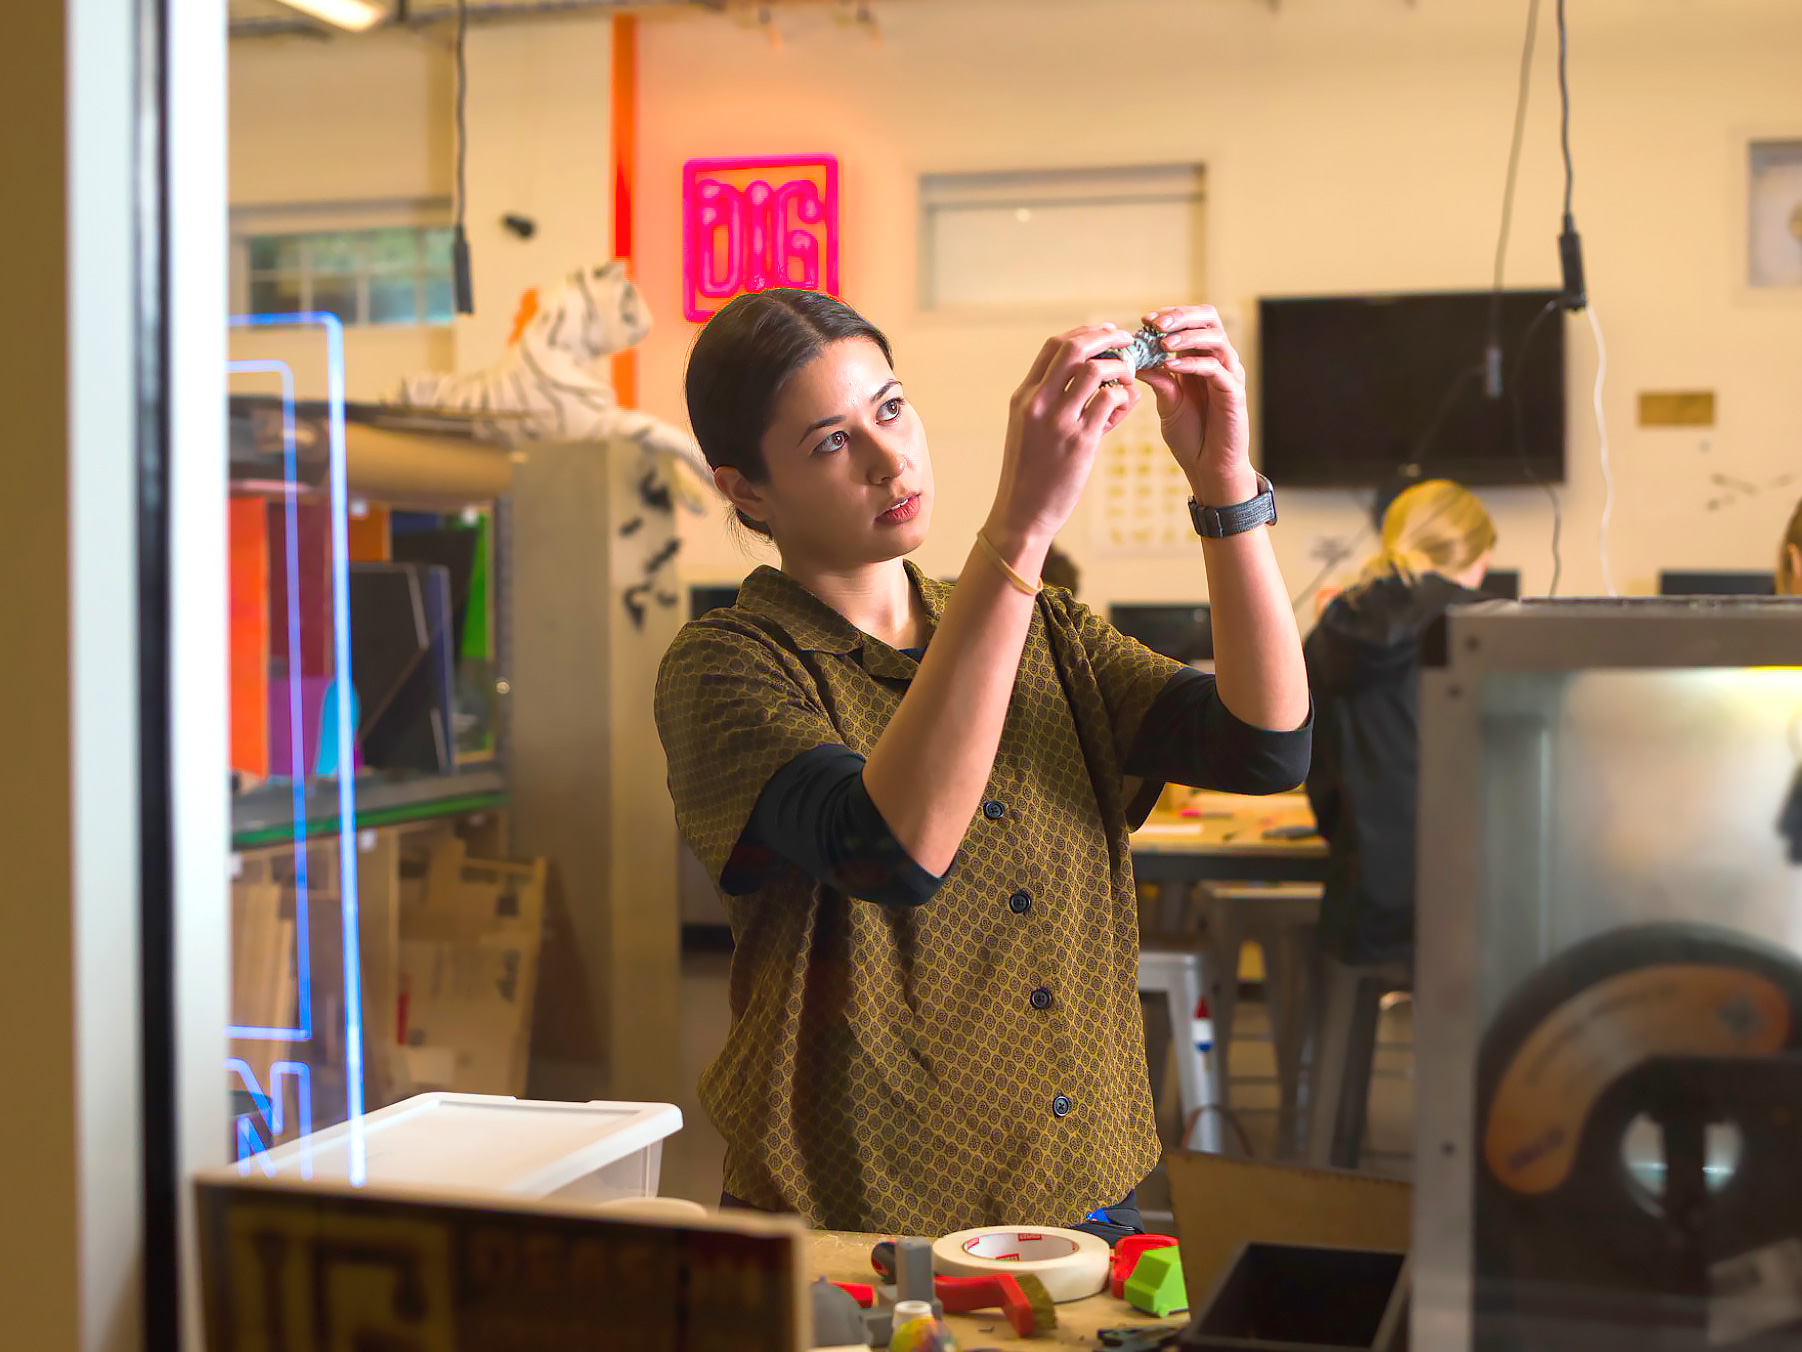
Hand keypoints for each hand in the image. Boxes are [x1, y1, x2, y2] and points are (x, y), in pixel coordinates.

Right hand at [987, 323, 1141, 546]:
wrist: (1022, 515)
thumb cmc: (1032, 475)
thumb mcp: (1036, 432)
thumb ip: (1067, 406)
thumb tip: (1114, 389)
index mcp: (1024, 396)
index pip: (1054, 346)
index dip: (1085, 333)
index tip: (1106, 335)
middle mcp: (1037, 403)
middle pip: (1074, 348)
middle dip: (1106, 337)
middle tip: (1127, 341)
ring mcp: (1057, 422)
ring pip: (1095, 370)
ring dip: (1120, 368)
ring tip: (1129, 379)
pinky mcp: (1079, 442)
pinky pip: (1109, 401)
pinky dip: (1123, 396)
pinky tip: (1127, 403)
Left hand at [1137, 305, 1254, 504]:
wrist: (1209, 468)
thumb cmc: (1191, 437)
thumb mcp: (1168, 404)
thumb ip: (1158, 379)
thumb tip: (1135, 357)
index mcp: (1201, 360)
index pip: (1192, 322)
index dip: (1170, 316)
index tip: (1144, 321)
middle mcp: (1219, 362)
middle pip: (1209, 319)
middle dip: (1180, 316)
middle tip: (1155, 323)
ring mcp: (1229, 375)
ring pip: (1215, 339)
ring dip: (1186, 337)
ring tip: (1161, 343)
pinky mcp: (1234, 392)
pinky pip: (1216, 369)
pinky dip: (1193, 363)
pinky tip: (1172, 366)